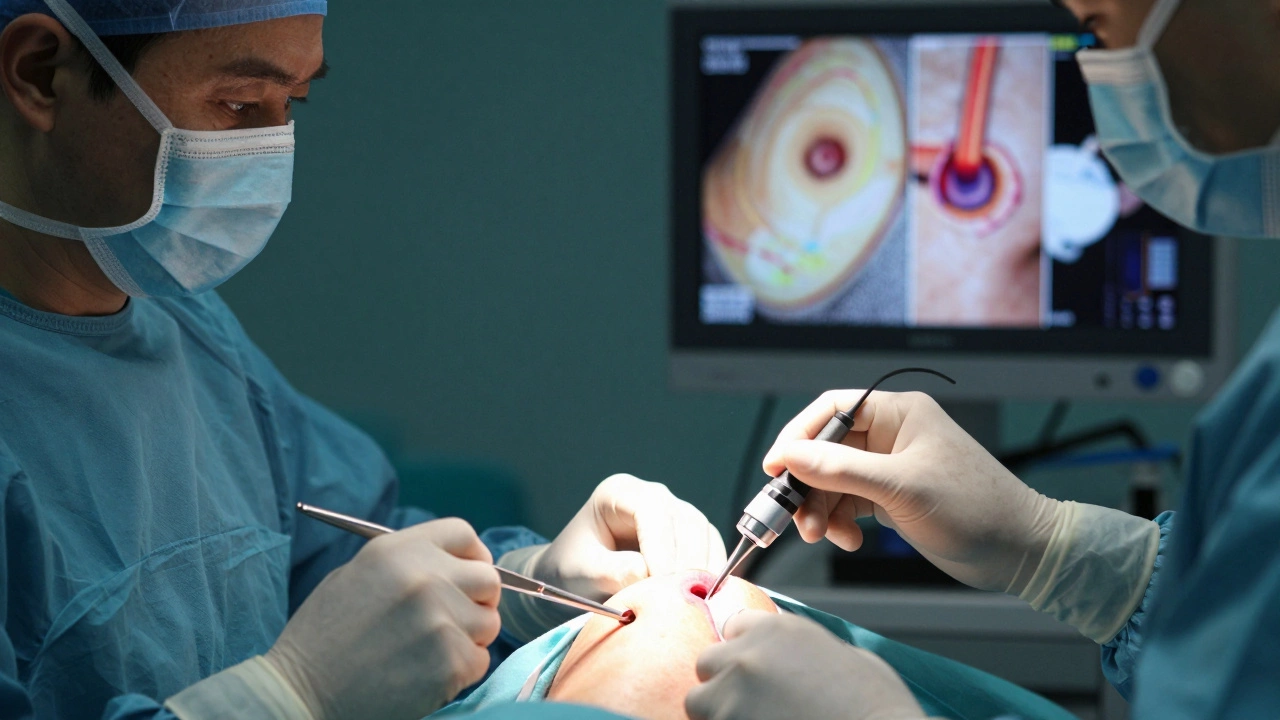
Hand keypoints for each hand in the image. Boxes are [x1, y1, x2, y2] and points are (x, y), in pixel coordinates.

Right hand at [264, 518, 500, 719]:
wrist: (301, 692)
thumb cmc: (324, 637)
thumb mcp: (356, 575)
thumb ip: (408, 564)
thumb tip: (456, 566)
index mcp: (398, 550)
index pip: (464, 534)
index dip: (472, 556)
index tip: (468, 576)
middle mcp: (424, 577)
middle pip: (487, 579)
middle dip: (477, 601)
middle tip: (454, 621)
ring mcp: (439, 619)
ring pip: (489, 623)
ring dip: (469, 639)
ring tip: (429, 651)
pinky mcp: (449, 661)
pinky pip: (479, 660)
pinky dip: (460, 671)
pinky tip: (425, 674)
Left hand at [533, 474, 727, 599]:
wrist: (574, 579)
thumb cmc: (571, 570)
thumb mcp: (581, 572)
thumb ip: (611, 572)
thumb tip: (648, 573)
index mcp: (619, 492)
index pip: (651, 511)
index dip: (661, 548)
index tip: (661, 584)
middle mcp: (652, 496)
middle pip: (684, 521)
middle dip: (685, 563)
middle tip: (680, 603)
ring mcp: (674, 513)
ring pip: (704, 534)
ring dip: (702, 570)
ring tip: (692, 605)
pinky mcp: (690, 536)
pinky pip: (711, 550)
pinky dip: (711, 575)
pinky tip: (704, 601)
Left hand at [686, 611, 924, 719]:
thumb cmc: (874, 705)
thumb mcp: (846, 656)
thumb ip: (806, 647)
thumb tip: (792, 655)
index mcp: (777, 630)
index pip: (734, 627)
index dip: (744, 650)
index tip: (755, 670)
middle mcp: (748, 656)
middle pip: (708, 661)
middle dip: (723, 681)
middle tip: (749, 703)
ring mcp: (734, 696)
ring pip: (699, 701)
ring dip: (718, 711)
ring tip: (750, 719)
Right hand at [766, 391, 1058, 594]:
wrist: (1021, 550)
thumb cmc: (975, 508)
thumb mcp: (900, 487)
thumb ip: (840, 470)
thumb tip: (788, 455)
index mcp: (898, 413)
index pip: (831, 411)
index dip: (798, 437)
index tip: (774, 467)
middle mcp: (892, 435)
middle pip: (826, 451)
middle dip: (808, 485)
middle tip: (795, 518)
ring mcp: (891, 468)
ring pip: (834, 481)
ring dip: (822, 510)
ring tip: (823, 537)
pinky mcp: (893, 497)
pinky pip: (849, 503)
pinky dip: (841, 522)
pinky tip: (849, 540)